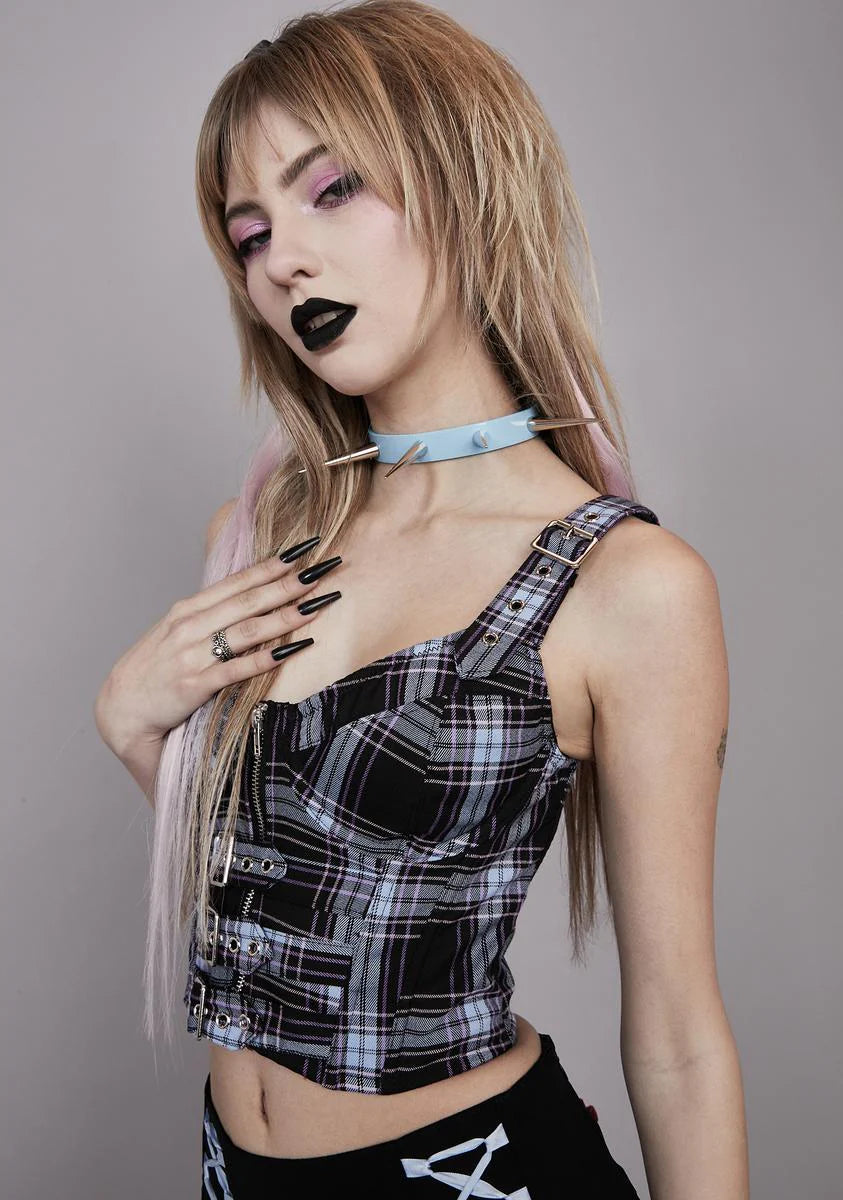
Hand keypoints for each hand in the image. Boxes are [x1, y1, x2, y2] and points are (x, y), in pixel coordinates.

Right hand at [94, 548, 341, 753]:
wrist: (121, 708)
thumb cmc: (156, 668)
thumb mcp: (177, 631)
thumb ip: (210, 614)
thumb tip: (250, 597)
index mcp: (188, 609)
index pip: (238, 581)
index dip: (272, 565)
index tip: (304, 550)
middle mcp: (190, 626)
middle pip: (248, 600)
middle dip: (288, 584)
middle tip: (322, 570)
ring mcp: (192, 654)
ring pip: (247, 630)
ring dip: (284, 616)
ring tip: (316, 605)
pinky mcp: (195, 684)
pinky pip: (236, 669)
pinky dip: (265, 658)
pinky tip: (290, 650)